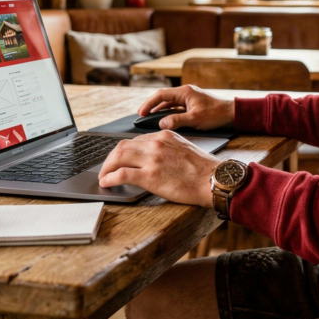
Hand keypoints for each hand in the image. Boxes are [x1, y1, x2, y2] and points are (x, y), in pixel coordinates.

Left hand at [97, 131, 219, 206]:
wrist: (214, 180)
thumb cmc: (204, 170)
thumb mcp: (184, 150)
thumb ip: (168, 149)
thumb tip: (156, 160)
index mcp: (165, 135)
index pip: (136, 140)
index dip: (124, 151)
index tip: (120, 159)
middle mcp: (156, 143)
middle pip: (123, 146)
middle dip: (111, 158)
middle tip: (107, 168)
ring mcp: (152, 158)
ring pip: (118, 156)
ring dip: (107, 167)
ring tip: (104, 176)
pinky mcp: (150, 175)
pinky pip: (121, 174)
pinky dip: (110, 178)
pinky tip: (107, 182)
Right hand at [138, 85, 234, 131]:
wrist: (231, 114)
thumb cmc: (216, 114)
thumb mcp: (195, 119)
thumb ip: (177, 121)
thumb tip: (161, 123)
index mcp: (185, 92)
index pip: (161, 95)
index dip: (149, 103)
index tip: (141, 112)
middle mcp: (186, 92)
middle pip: (163, 97)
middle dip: (152, 106)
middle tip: (141, 115)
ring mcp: (189, 98)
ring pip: (169, 103)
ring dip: (160, 109)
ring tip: (149, 118)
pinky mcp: (192, 104)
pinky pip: (176, 107)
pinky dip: (168, 112)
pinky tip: (164, 119)